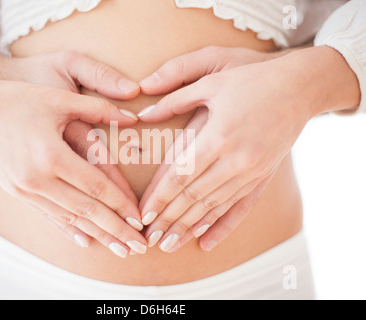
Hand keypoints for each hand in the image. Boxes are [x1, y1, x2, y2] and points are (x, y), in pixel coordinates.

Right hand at [0, 51, 143, 252]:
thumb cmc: (18, 100)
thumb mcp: (58, 98)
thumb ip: (98, 108)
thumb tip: (133, 118)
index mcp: (50, 154)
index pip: (96, 185)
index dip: (121, 203)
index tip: (141, 218)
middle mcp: (37, 178)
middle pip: (86, 209)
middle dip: (116, 228)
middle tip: (138, 245)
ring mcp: (25, 189)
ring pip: (69, 217)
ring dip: (98, 234)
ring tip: (120, 248)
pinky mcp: (18, 193)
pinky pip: (49, 216)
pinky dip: (69, 229)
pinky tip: (86, 241)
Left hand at [137, 46, 317, 251]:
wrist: (300, 87)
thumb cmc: (251, 79)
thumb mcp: (211, 81)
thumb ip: (174, 99)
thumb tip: (143, 115)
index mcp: (219, 135)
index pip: (181, 176)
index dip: (160, 198)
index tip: (143, 216)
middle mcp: (236, 159)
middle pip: (194, 197)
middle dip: (168, 220)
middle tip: (147, 239)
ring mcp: (252, 171)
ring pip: (214, 207)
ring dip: (189, 228)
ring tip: (167, 245)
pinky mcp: (262, 176)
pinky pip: (240, 207)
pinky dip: (221, 226)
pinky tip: (206, 242)